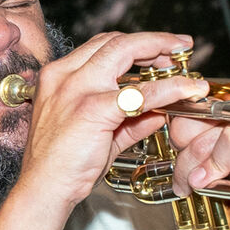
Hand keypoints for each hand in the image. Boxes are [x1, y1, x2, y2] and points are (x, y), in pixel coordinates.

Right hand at [15, 31, 208, 213]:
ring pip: (126, 51)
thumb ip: (129, 122)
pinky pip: (140, 92)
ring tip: (184, 61)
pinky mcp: (92, 109)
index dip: (134, 44)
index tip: (159, 48)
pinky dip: (169, 88)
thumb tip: (157, 112)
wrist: (43, 189)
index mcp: (59, 76)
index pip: (101, 46)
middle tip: (179, 46)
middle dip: (152, 40)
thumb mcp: (98, 136)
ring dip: (161, 51)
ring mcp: (77, 89)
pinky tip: (186, 90)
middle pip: (114, 40)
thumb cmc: (62, 167)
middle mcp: (64, 75)